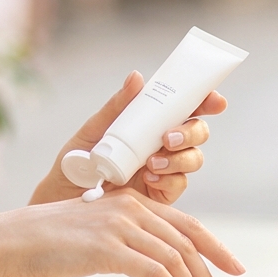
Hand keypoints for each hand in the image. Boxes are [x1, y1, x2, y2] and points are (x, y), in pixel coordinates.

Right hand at [0, 188, 244, 276]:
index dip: (214, 247)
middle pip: (187, 241)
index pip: (185, 223)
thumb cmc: (47, 241)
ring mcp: (119, 226)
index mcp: (129, 200)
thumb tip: (150, 263)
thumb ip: (122, 238)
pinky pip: (155, 272)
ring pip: (175, 258)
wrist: (10, 241)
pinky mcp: (107, 248)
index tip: (233, 267)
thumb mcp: (93, 231)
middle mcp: (129, 207)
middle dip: (211, 273)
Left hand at [32, 70, 227, 205]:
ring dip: (180, 157)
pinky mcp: (160, 195)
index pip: (184, 107)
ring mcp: (164, 170)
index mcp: (149, 123)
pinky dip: (169, 178)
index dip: (205, 101)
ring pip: (193, 158)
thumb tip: (137, 76)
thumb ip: (117, 106)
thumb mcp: (94, 130)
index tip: (215, 100)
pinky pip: (178, 184)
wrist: (62, 200)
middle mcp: (162, 145)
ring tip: (151, 162)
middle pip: (196, 132)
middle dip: (192, 131)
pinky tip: (148, 177)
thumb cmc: (76, 162)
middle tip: (168, 137)